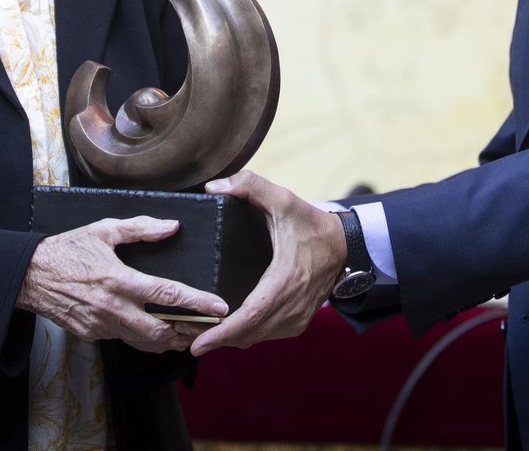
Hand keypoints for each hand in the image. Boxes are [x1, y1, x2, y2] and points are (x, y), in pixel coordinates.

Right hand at [17, 216, 227, 353]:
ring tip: (188, 333)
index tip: (218, 308)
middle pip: (160, 331)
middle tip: (208, 328)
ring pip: (144, 342)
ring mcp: (102, 326)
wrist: (30, 275)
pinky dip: (143, 338)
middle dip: (188, 333)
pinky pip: (124, 340)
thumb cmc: (68, 249)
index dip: (196, 303)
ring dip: (168, 340)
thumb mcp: (103, 230)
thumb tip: (172, 226)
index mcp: (118, 280)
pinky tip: (154, 331)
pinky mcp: (93, 335)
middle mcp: (112, 308)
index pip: (166, 295)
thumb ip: (140, 228)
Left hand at [190, 171, 344, 356]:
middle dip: (215, 339)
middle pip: (248, 334)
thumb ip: (250, 185)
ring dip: (228, 340)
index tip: (199, 343)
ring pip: (255, 338)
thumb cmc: (311, 225)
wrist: (344, 246)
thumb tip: (214, 187)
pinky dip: (244, 336)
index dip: (222, 332)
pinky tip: (225, 330)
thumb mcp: (284, 199)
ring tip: (198, 335)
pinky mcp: (298, 323)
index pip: (250, 316)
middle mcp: (293, 307)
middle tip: (184, 337)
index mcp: (286, 280)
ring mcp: (297, 319)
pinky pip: (265, 335)